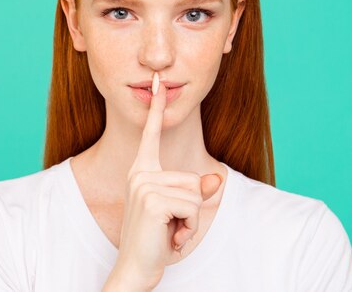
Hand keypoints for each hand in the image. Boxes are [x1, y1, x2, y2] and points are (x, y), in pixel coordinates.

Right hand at [110, 72, 222, 290]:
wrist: (135, 267)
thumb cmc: (154, 239)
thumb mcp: (178, 212)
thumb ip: (196, 193)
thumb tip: (216, 181)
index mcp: (142, 171)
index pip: (151, 135)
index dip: (156, 109)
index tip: (159, 83)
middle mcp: (140, 173)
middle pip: (193, 178)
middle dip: (191, 208)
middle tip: (170, 225)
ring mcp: (144, 185)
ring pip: (195, 194)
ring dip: (191, 220)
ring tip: (169, 231)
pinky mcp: (152, 199)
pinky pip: (193, 207)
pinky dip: (189, 227)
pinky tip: (171, 237)